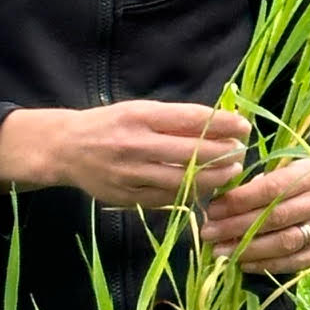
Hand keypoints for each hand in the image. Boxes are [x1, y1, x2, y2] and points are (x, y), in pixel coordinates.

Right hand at [0, 100, 248, 207]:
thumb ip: (173, 119)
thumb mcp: (138, 110)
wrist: (65, 148)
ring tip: (231, 173)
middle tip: (241, 153)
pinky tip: (206, 190)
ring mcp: (130, 174)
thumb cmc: (109, 124)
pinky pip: (166, 199)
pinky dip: (190, 194)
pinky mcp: (127, 197)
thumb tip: (218, 122)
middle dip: (223, 154)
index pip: (190, 119)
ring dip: (213, 178)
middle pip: (191, 153)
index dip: (221, 123)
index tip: (243, 126)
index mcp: (139, 116)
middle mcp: (134, 144)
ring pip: (182, 181)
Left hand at [201, 156, 309, 274]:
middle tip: (210, 234)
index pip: (271, 188)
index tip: (213, 210)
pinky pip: (296, 262)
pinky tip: (243, 263)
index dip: (239, 201)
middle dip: (237, 227)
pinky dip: (267, 265)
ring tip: (221, 251)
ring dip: (249, 250)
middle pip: (276, 217)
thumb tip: (218, 209)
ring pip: (286, 242)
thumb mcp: (277, 172)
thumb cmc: (293, 183)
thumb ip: (253, 185)